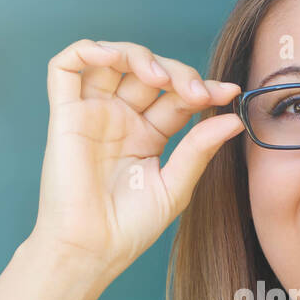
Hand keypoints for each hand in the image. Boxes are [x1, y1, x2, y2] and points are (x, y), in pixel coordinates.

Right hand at [31, 38, 244, 277]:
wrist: (92, 249)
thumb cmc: (129, 227)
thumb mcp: (175, 185)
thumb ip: (200, 149)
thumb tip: (233, 119)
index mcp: (147, 135)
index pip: (176, 97)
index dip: (202, 88)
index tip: (228, 93)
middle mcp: (120, 119)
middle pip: (149, 72)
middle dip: (178, 73)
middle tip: (197, 94)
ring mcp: (92, 114)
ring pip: (112, 59)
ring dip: (138, 55)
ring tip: (160, 77)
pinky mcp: (65, 114)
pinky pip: (66, 66)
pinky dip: (88, 50)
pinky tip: (114, 57)